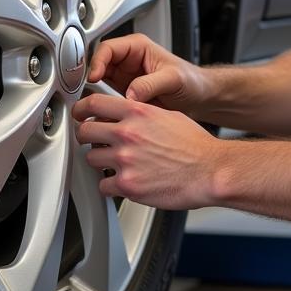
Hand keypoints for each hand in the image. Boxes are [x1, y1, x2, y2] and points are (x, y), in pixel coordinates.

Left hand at [72, 93, 222, 208]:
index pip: (94, 103)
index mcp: (137, 113)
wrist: (210, 171)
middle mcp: (127, 134)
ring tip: (116, 164)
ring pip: (91, 159)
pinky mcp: (127, 185)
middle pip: (85, 132)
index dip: (81, 109)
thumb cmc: (195, 146)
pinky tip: (123, 182)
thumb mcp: (168, 116)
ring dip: (100, 162)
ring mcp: (125, 160)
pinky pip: (103, 186)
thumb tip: (128, 113)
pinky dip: (110, 186)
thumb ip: (142, 113)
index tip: (79, 114)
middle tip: (94, 142)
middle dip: (87, 137)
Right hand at [86, 34, 205, 110]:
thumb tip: (129, 93)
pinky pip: (107, 96)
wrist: (199, 97)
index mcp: (138, 47)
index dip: (97, 62)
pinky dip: (103, 104)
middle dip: (90, 78)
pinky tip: (104, 112)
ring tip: (93, 104)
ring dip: (94, 92)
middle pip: (98, 64)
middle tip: (87, 93)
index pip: (108, 48)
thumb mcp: (173, 79)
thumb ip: (150, 84)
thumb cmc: (191, 81)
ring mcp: (124, 77)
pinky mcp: (124, 93)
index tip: (94, 77)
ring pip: (99, 82)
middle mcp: (128, 60)